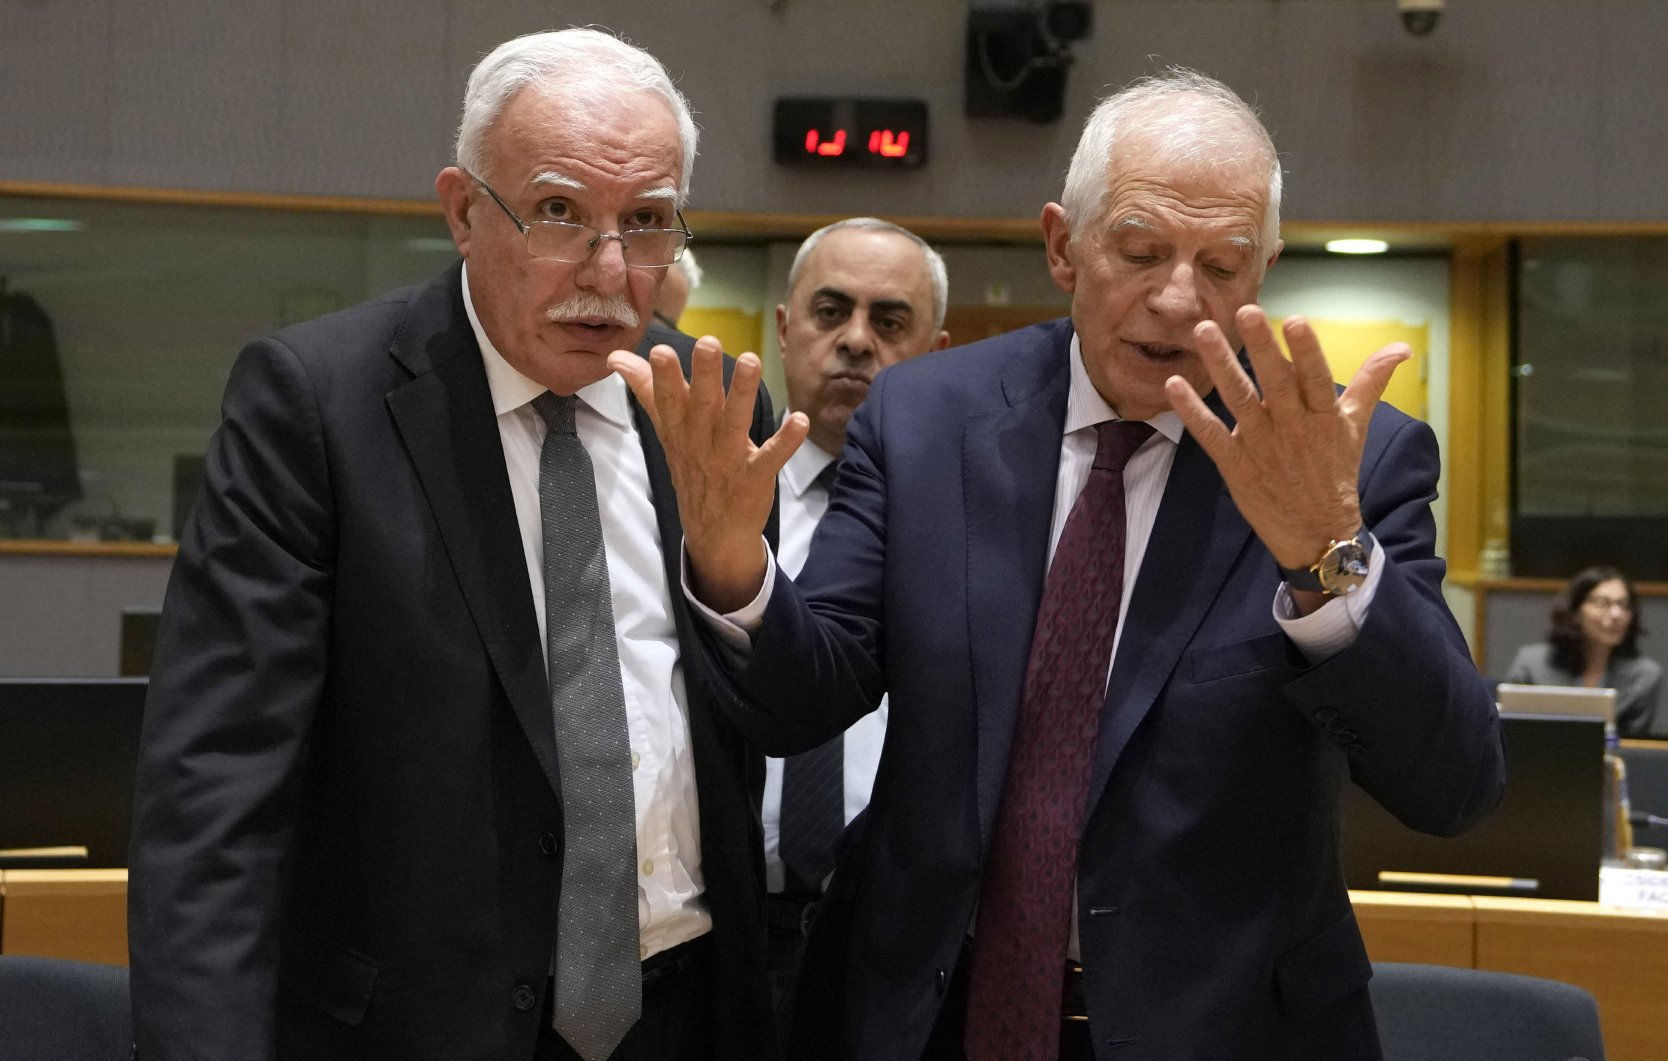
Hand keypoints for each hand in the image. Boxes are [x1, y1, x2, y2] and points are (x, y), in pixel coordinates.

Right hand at [609, 336, 807, 611]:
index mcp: (679, 430)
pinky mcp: (754, 478)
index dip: (663, 377)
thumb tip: (617, 357)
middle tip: (708, 342)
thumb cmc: (692, 469)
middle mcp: (700, 443)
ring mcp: (727, 462)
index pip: (667, 400)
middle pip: (701, 406)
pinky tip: (800, 420)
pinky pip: (770, 458)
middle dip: (703, 375)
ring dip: (742, 393)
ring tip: (751, 360)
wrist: (713, 533)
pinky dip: (785, 441)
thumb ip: (648, 391)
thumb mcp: (667, 433)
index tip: (661, 350)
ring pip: (734, 424)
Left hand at [1165, 305, 1407, 573]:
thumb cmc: (1335, 471)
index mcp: (1323, 416)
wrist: (1317, 532)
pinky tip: (1174, 384)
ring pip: (1238, 400)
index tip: (1295, 319)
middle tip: (1245, 311)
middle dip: (1260, 347)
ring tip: (1203, 331)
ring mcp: (1261, 446)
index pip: (1317, 378)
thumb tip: (1402, 347)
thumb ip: (1371, 382)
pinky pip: (1211, 434)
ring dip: (1220, 366)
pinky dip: (1192, 411)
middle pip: (1275, 382)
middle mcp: (1291, 427)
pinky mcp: (1236, 465)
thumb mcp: (1356, 425)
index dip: (1307, 351)